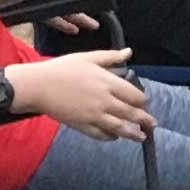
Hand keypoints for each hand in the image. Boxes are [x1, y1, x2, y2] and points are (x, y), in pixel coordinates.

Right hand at [23, 49, 148, 137]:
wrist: (38, 86)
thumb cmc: (61, 69)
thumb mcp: (88, 58)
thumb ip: (110, 57)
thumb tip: (129, 52)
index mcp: (108, 83)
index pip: (134, 95)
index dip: (141, 100)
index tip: (142, 102)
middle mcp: (104, 101)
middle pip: (131, 113)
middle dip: (144, 120)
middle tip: (152, 124)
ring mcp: (94, 115)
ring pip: (120, 127)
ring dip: (133, 133)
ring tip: (142, 137)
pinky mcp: (82, 126)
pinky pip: (102, 135)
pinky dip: (111, 137)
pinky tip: (116, 136)